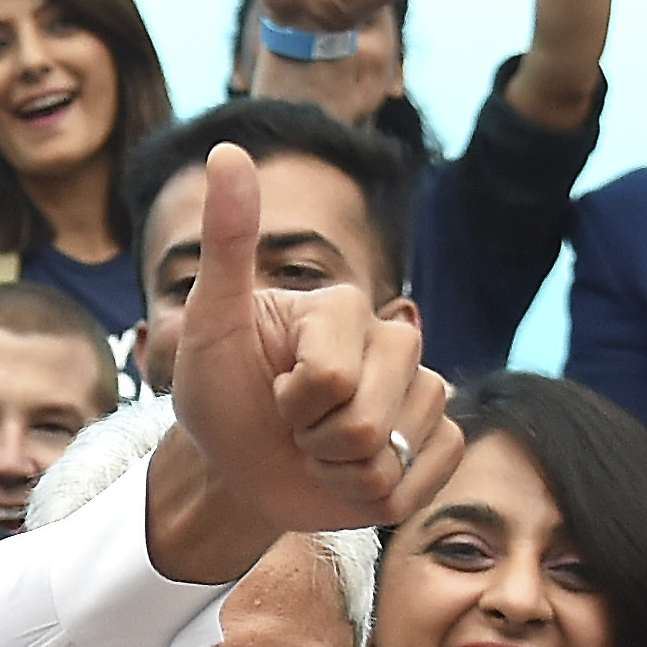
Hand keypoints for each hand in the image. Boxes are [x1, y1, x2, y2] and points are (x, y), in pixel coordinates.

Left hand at [156, 142, 463, 576]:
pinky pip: (425, 479)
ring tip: (317, 451)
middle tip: (293, 427)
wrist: (234, 467)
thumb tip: (227, 150)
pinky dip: (373, 496)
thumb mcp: (208, 324)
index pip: (333, 378)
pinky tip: (348, 475)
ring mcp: (423, 393)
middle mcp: (395, 340)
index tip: (270, 394)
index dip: (292, 403)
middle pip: (369, 420)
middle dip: (315, 442)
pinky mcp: (438, 444)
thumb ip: (227, 242)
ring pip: (397, 453)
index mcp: (344, 308)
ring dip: (340, 472)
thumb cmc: (218, 393)